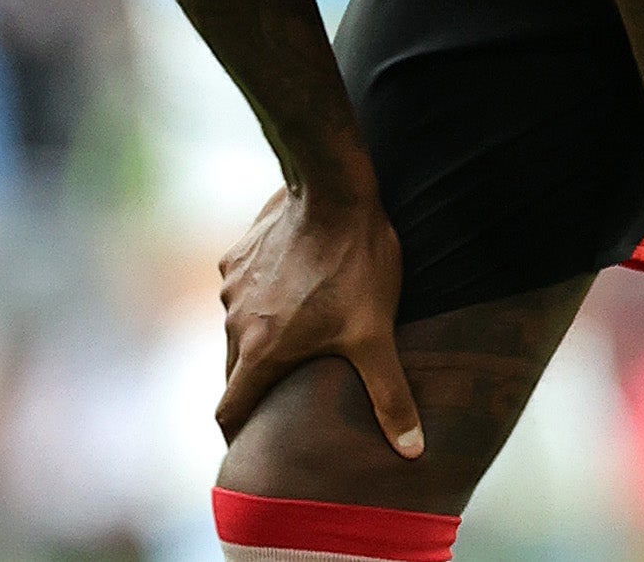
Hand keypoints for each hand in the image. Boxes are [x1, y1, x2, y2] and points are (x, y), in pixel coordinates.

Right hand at [216, 182, 424, 457]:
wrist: (333, 192)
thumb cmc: (354, 265)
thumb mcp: (376, 336)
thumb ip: (390, 397)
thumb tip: (414, 452)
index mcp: (261, 350)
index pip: (230, 410)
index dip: (237, 434)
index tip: (247, 446)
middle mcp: (235, 320)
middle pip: (235, 372)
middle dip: (255, 390)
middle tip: (282, 401)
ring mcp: (232, 285)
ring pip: (238, 329)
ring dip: (259, 341)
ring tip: (294, 343)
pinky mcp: (237, 256)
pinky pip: (241, 292)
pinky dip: (259, 302)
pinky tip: (291, 293)